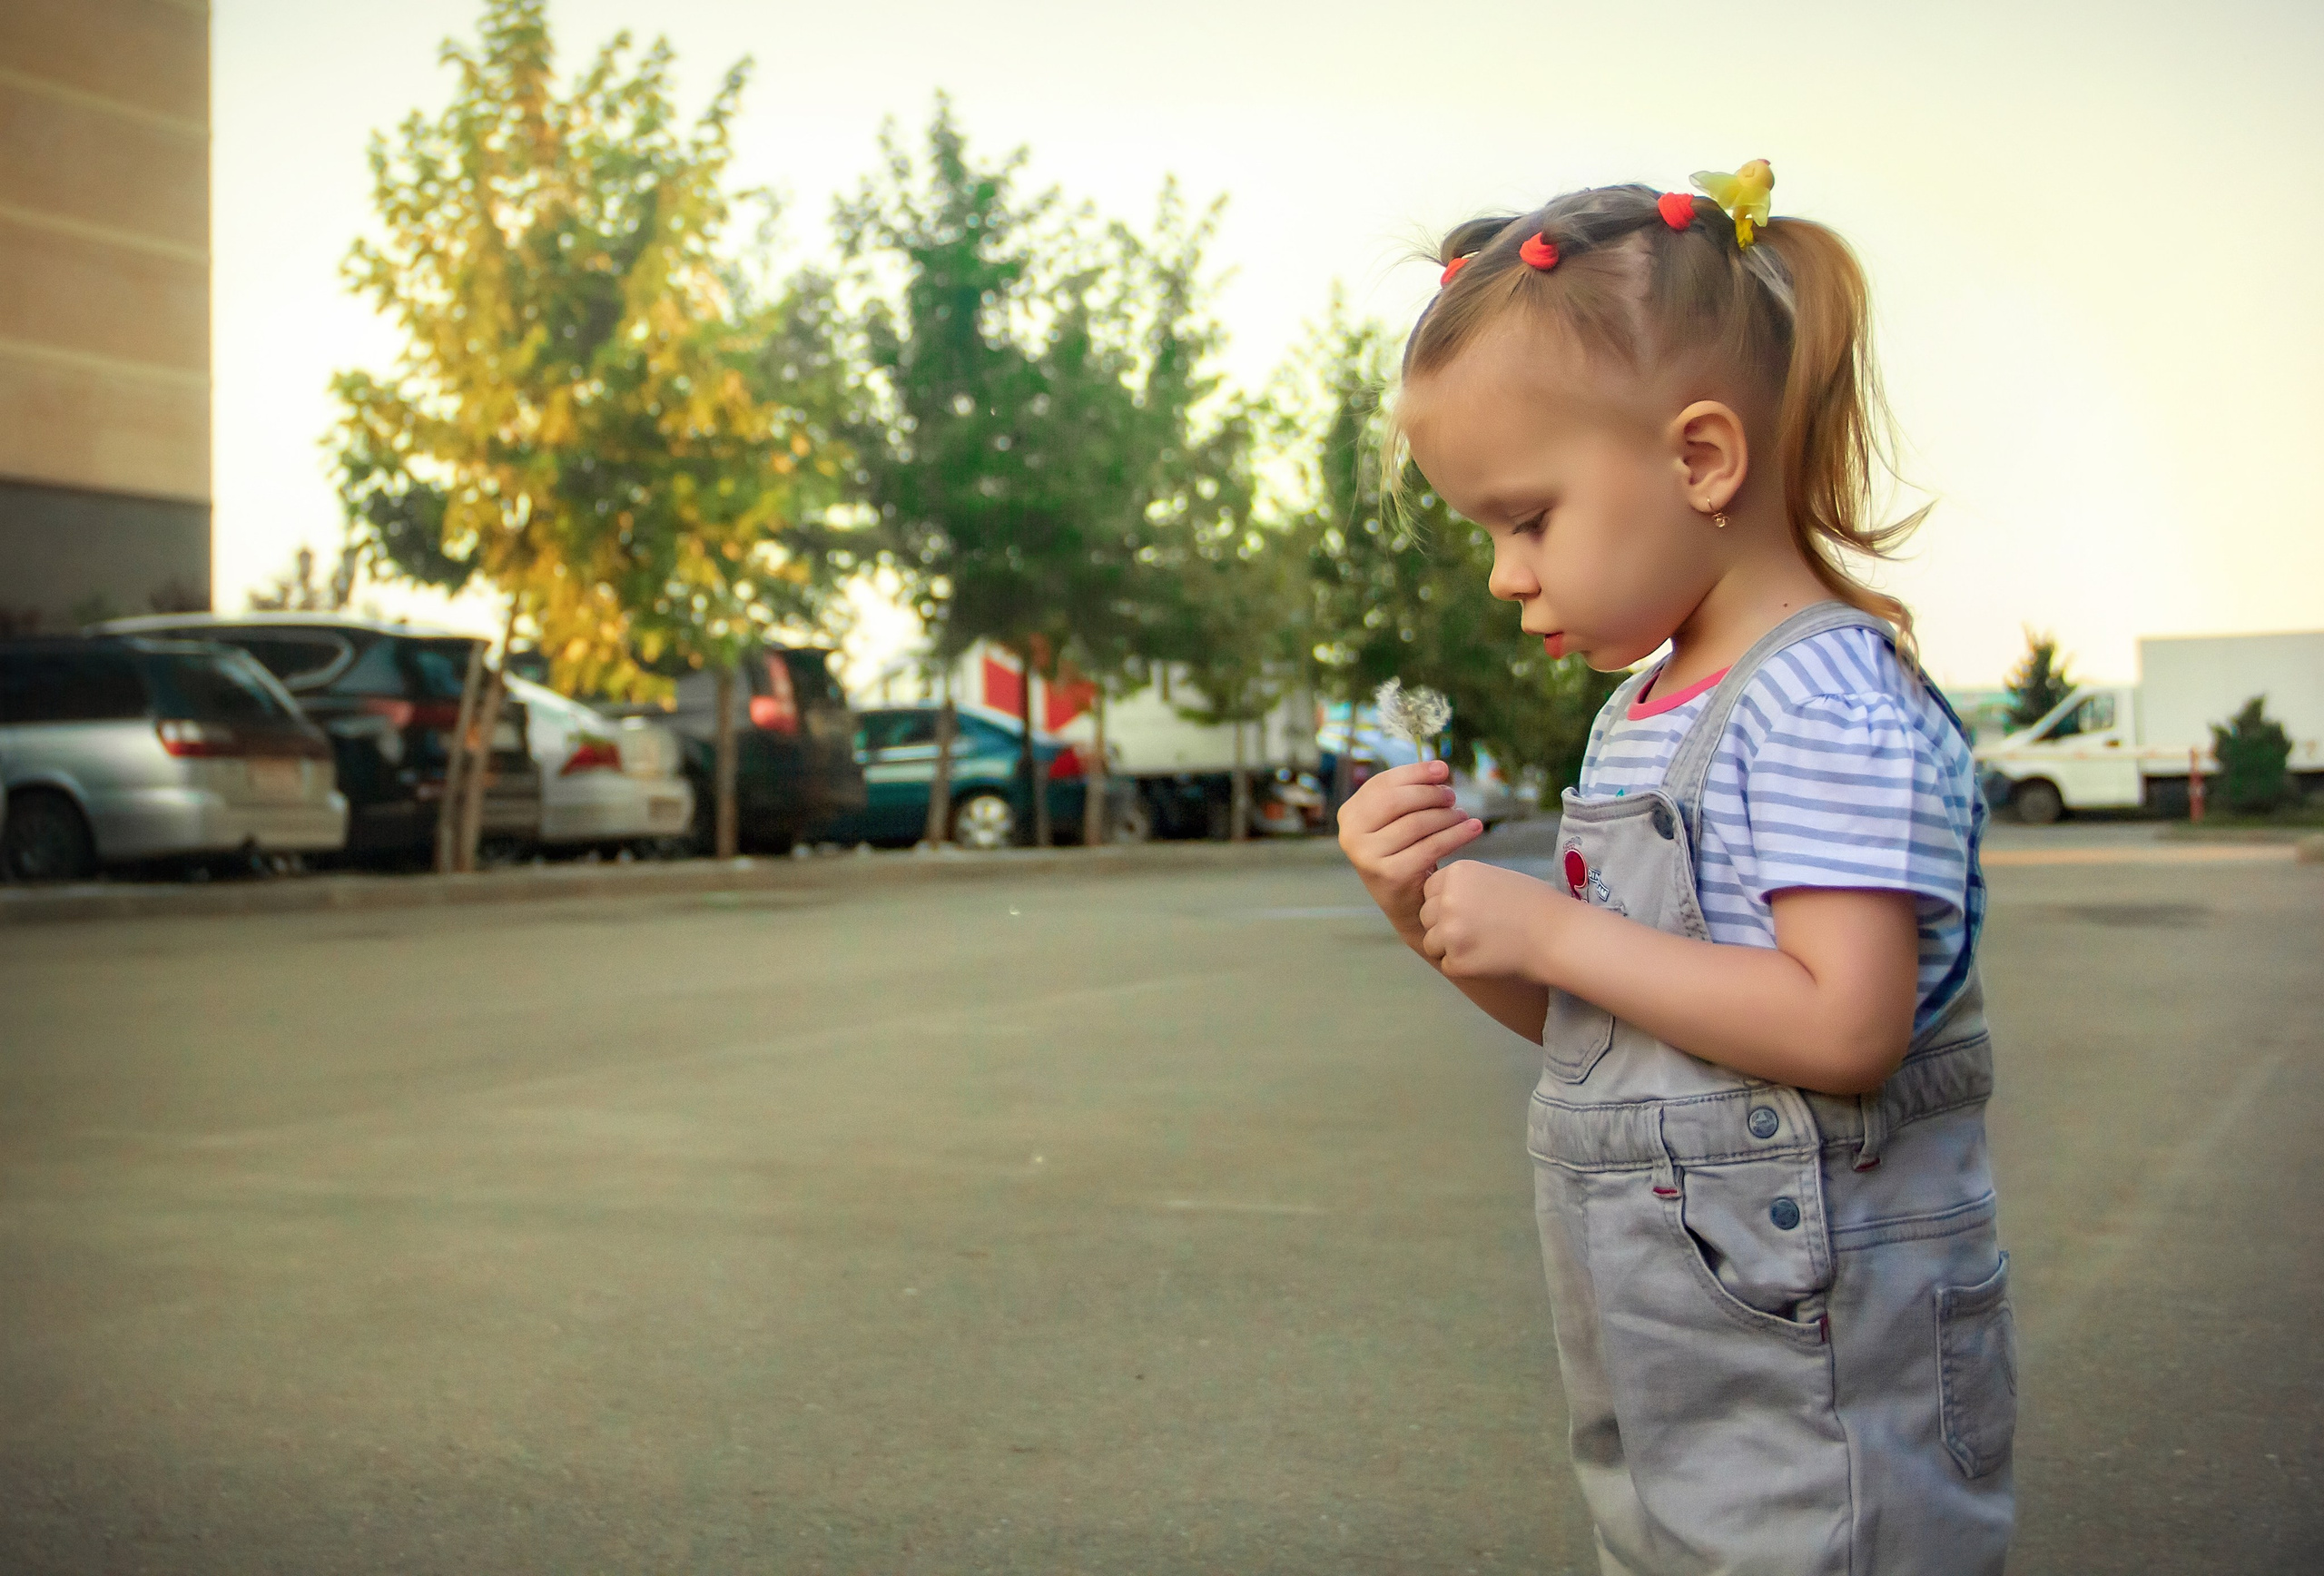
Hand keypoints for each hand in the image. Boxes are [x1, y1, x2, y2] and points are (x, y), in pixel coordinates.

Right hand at [1336, 760, 1483, 940]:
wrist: (1409, 905)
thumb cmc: (1406, 853)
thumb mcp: (1398, 821)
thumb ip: (1410, 793)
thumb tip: (1440, 767)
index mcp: (1350, 815)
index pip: (1383, 783)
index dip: (1415, 772)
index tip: (1443, 769)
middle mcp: (1350, 835)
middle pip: (1397, 801)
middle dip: (1431, 794)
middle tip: (1453, 797)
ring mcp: (1367, 857)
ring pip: (1417, 823)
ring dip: (1447, 815)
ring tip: (1464, 815)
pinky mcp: (1389, 875)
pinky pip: (1431, 846)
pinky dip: (1457, 835)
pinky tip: (1473, 829)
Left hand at [1419, 859, 1566, 980]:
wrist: (1559, 936)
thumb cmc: (1533, 906)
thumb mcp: (1492, 878)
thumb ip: (1462, 886)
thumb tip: (1434, 898)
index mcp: (1457, 873)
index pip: (1430, 891)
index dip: (1446, 903)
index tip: (1470, 911)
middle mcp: (1447, 899)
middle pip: (1426, 917)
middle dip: (1444, 926)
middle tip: (1479, 931)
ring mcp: (1450, 932)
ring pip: (1431, 943)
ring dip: (1451, 948)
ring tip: (1484, 944)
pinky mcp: (1457, 961)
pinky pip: (1447, 965)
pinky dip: (1464, 967)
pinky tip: (1490, 958)